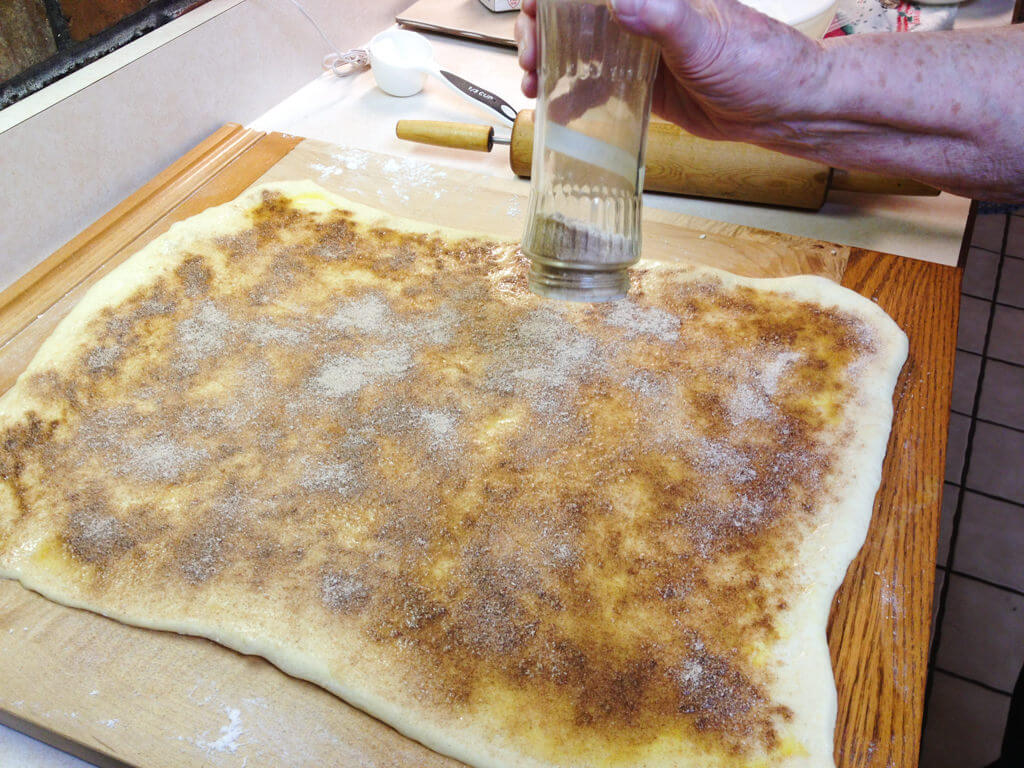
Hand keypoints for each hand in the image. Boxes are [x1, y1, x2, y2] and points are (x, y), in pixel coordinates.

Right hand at [514, 0, 827, 145]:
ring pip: (578, 47)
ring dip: (547, 61)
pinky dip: (570, 94)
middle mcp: (642, 12)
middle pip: (573, 12)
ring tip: (533, 80)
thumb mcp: (705, 40)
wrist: (782, 110)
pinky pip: (596, 83)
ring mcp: (639, 47)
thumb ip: (663, 17)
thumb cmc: (760, 63)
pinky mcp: (642, 82)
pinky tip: (555, 107)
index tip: (530, 7)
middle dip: (540, 29)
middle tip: (531, 56)